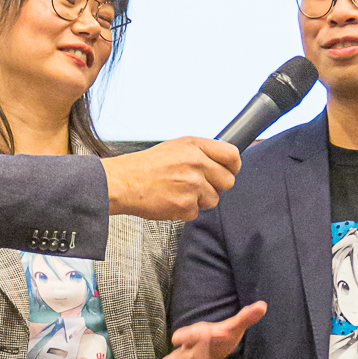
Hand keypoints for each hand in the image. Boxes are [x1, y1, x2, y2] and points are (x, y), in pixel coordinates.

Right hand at [104, 138, 240, 221]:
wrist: (124, 183)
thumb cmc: (146, 167)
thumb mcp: (175, 148)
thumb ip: (200, 152)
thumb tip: (222, 161)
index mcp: (194, 146)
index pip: (232, 155)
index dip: (233, 166)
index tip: (229, 170)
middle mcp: (195, 163)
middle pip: (228, 181)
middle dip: (216, 185)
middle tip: (199, 185)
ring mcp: (192, 185)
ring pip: (214, 199)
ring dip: (200, 199)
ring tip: (180, 192)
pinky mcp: (186, 205)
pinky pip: (197, 212)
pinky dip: (186, 210)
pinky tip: (172, 200)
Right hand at [158, 303, 266, 358]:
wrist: (214, 347)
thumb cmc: (221, 335)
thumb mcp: (234, 327)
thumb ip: (245, 318)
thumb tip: (262, 306)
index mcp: (198, 335)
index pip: (190, 334)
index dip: (184, 336)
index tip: (176, 339)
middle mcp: (190, 351)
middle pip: (180, 356)